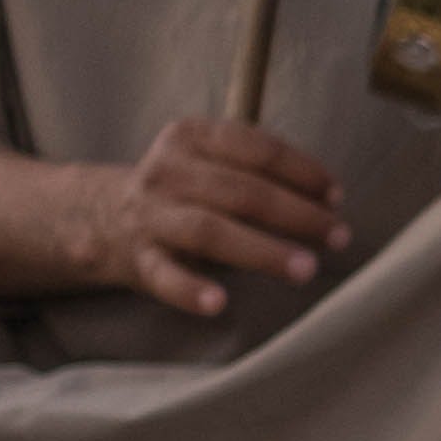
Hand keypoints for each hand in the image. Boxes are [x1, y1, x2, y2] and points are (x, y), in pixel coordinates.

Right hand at [76, 119, 349, 315]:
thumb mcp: (211, 161)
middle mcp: (168, 171)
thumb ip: (259, 171)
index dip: (302, 171)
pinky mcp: (138, 258)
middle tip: (339, 237)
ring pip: (210, 230)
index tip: (336, 196)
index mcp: (192, 137)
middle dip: (296, 214)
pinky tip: (219, 303)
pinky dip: (191, 289)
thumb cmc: (182, 190)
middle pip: (241, 191)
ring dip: (262, 250)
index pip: (256, 148)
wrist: (101, 217)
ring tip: (304, 269)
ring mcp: (151, 214)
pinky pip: (165, 275)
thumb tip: (329, 199)